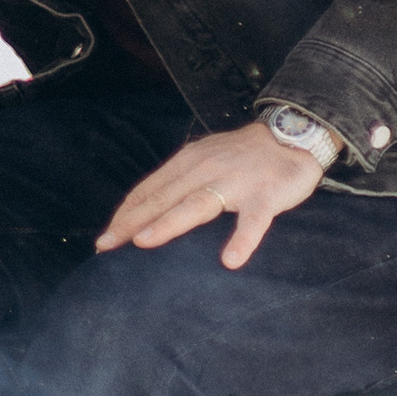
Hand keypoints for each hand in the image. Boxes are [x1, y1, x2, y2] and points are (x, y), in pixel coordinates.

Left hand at [96, 123, 329, 274]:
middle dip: (132, 221)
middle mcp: (206, 169)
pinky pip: (253, 221)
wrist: (292, 135)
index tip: (105, 238)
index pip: (148, 190)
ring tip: (145, 242)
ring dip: (169, 223)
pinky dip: (242, 240)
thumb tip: (145, 208)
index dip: (125, 214)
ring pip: (197, 204)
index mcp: (188, 162)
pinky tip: (231, 260)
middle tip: (106, 244)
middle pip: (163, 198)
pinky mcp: (266, 196)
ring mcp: (236, 182)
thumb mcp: (203, 159)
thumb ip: (178, 180)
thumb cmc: (242, 156)